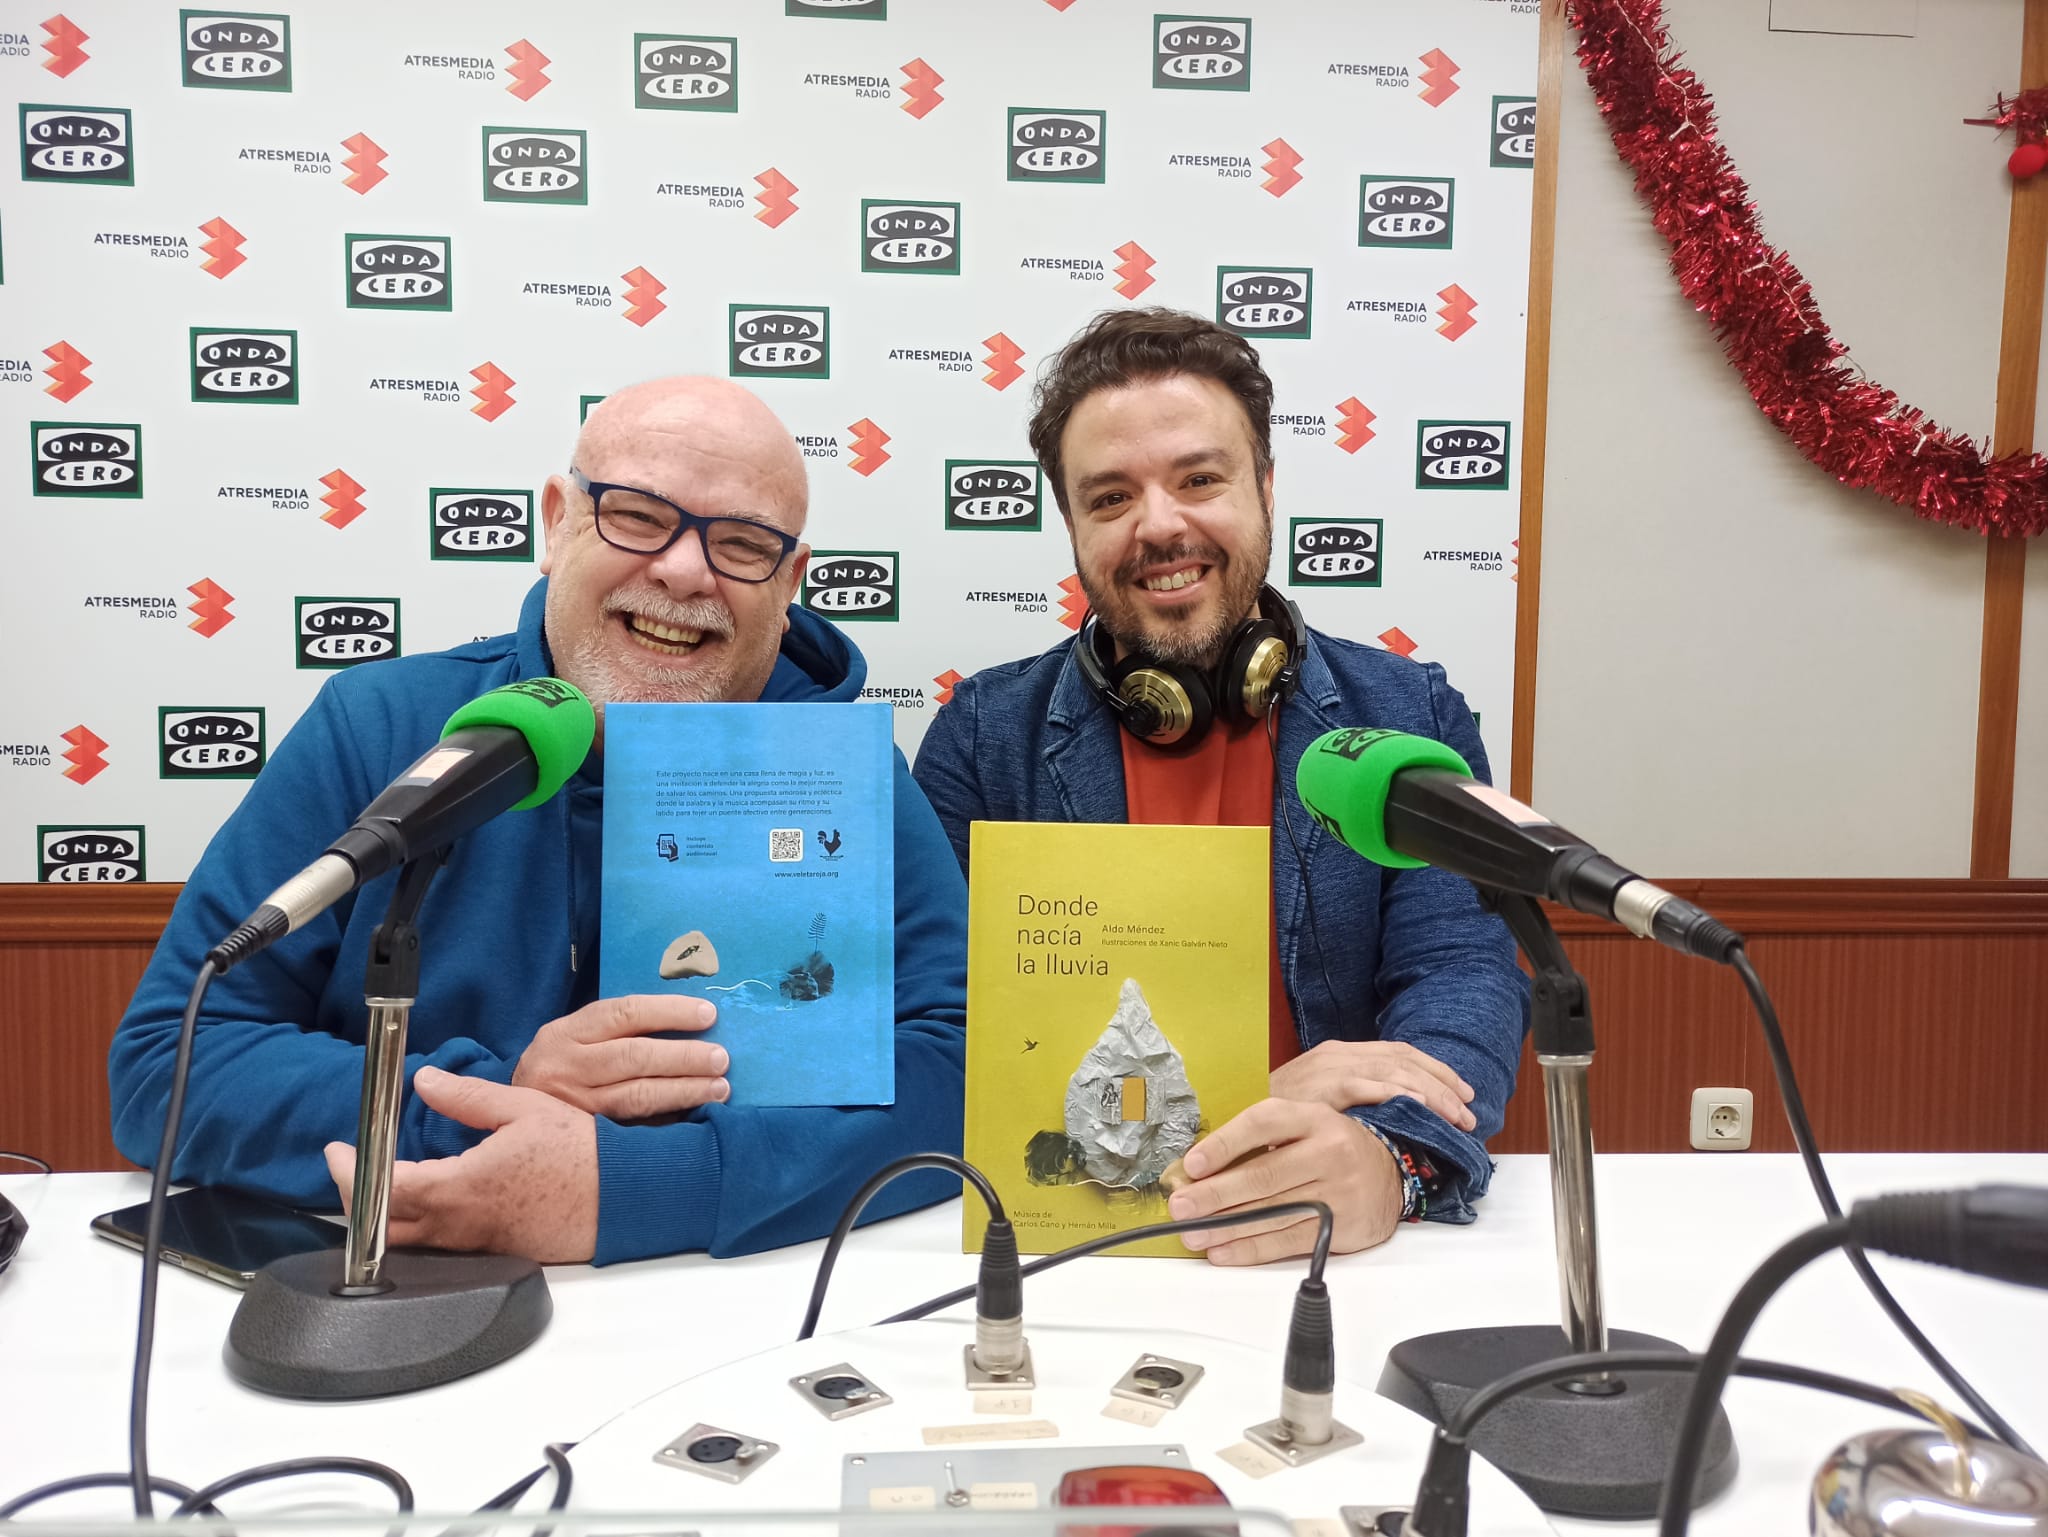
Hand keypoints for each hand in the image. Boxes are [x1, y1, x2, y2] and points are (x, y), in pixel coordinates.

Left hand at [325, 1066, 598, 1263]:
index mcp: (462, 1186)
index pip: (382, 1188)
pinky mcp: (493, 1252)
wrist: (622, 1196)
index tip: (337, 1151)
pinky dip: (415, 1227)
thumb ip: (468, 1098)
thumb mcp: (523, 1109)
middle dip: (353, 1199)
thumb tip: (426, 1081)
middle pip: (382, 1227)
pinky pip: (439, 1247)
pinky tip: (423, 1203)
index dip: (350, 1171)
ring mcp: (475, 1244)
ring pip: (408, 1242)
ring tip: (378, 1185)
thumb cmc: (580, 1153)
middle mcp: (460, 1224)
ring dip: (382, 1216)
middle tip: (349, 1170)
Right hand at [512, 994, 728, 1120]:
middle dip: (684, 1057)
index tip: (709, 1014)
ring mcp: (573, 1107)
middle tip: (722, 1058)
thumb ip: (617, 1032)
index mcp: (565, 1033)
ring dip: (684, 1091)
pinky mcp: (583, 1139)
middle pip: (634, 1057)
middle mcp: (565, 1067)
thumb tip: (689, 1022)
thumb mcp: (574, 1041)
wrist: (510, 1121)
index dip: (670, 1012)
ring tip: (720, 1088)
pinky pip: (633, 1128)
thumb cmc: (560, 1072)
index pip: (624, 1013)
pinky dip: (668, 1121)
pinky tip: (695, 1117)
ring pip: (636, 1097)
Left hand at [1165, 1098, 1401, 1265]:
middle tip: (1181, 1207)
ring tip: (1192, 1234)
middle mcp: (1329, 1150)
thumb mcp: (1304, 1128)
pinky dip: (1251, 1249)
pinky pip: (1287, 1241)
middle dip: (1214, 1194)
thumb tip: (1200, 1169)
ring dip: (1225, 1227)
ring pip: (1271, 1212)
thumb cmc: (1331, 1148)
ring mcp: (1338, 1191)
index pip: (1262, 1124)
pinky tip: (1224, 1250)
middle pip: (1263, 1175)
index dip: (1224, 1144)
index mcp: (1312, 1118)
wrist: (1389, 1176)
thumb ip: (1261, 1141)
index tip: (1192, 1165)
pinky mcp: (1342, 1227)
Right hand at [1270, 1039, 1475, 1132]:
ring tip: (1457, 1116)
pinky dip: (1398, 1095)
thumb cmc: (1281, 1123)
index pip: (1398, 1053)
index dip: (1435, 1070)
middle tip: (1469, 1111)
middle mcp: (1335, 1054)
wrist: (1236, 1127)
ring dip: (1431, 1093)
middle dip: (1442, 1083)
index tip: (1464, 1094)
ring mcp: (1327, 1070)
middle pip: (1402, 1059)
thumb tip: (1403, 1113)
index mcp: (1339, 1053)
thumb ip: (1355, 1101)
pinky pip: (1367, 1087)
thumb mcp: (1323, 1105)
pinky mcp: (1319, 1091)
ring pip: (1392, 1072)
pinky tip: (1423, 1108)